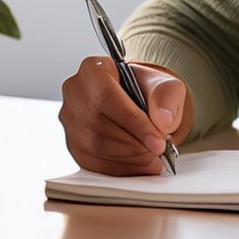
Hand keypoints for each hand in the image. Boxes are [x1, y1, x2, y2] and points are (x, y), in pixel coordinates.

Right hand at [59, 56, 192, 175]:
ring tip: (153, 158)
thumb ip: (167, 97)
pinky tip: (139, 165)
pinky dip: (120, 169)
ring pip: (95, 147)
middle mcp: (75, 93)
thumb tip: (163, 120)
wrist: (140, 102)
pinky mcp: (73, 145)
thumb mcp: (166, 85)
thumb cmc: (148, 90)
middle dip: (134, 144)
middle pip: (100, 125)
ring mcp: (70, 121)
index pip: (108, 98)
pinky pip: (92, 164)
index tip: (158, 142)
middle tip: (159, 151)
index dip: (135, 124)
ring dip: (129, 158)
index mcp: (93, 69)